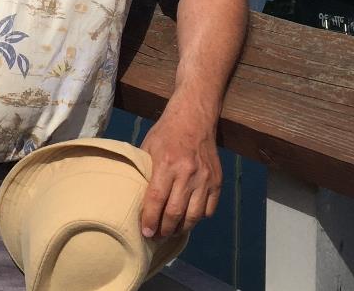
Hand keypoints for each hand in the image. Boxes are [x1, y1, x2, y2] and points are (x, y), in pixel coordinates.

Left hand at [138, 105, 221, 240]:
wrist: (194, 117)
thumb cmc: (166, 132)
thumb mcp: (148, 147)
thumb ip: (145, 171)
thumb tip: (135, 197)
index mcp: (167, 163)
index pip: (157, 199)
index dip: (150, 219)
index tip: (145, 232)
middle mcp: (188, 173)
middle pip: (175, 212)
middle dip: (164, 229)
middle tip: (157, 236)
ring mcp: (205, 178)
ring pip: (194, 215)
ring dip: (181, 228)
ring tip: (171, 231)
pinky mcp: (217, 180)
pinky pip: (209, 209)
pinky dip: (198, 218)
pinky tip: (188, 217)